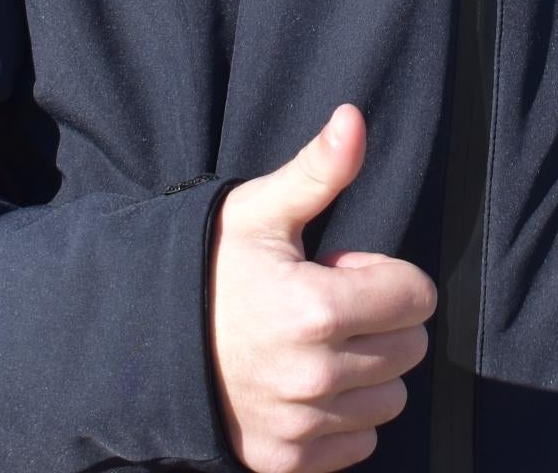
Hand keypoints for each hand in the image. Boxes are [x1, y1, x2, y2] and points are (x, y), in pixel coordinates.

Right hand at [209, 106, 436, 472]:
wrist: (140, 340)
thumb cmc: (206, 270)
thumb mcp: (258, 212)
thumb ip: (318, 170)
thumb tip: (353, 118)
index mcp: (316, 309)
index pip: (417, 296)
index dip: (383, 275)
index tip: (339, 270)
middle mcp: (313, 375)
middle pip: (410, 348)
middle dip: (380, 321)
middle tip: (324, 306)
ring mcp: (299, 425)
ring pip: (389, 400)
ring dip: (365, 371)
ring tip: (312, 344)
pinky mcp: (285, 460)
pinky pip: (359, 446)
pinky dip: (343, 418)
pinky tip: (305, 385)